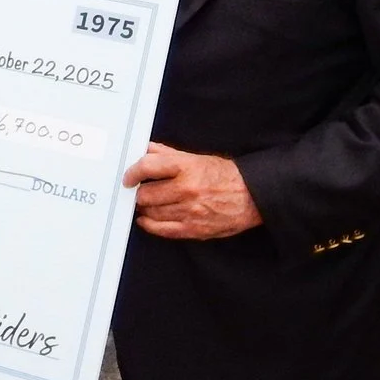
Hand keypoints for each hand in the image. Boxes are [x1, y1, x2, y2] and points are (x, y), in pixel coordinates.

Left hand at [123, 142, 262, 239]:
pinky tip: (147, 219)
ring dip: (145, 208)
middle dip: (139, 193)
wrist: (251, 196)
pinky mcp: (194, 229)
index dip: (132, 172)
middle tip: (139, 191)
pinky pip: (162, 230)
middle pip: (146, 194)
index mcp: (186, 167)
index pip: (148, 167)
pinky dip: (150, 224)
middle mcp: (186, 189)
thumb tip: (147, 149)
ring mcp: (189, 211)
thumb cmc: (225, 176)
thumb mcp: (197, 158)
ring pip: (152, 212)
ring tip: (147, 204)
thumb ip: (168, 154)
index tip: (128, 177)